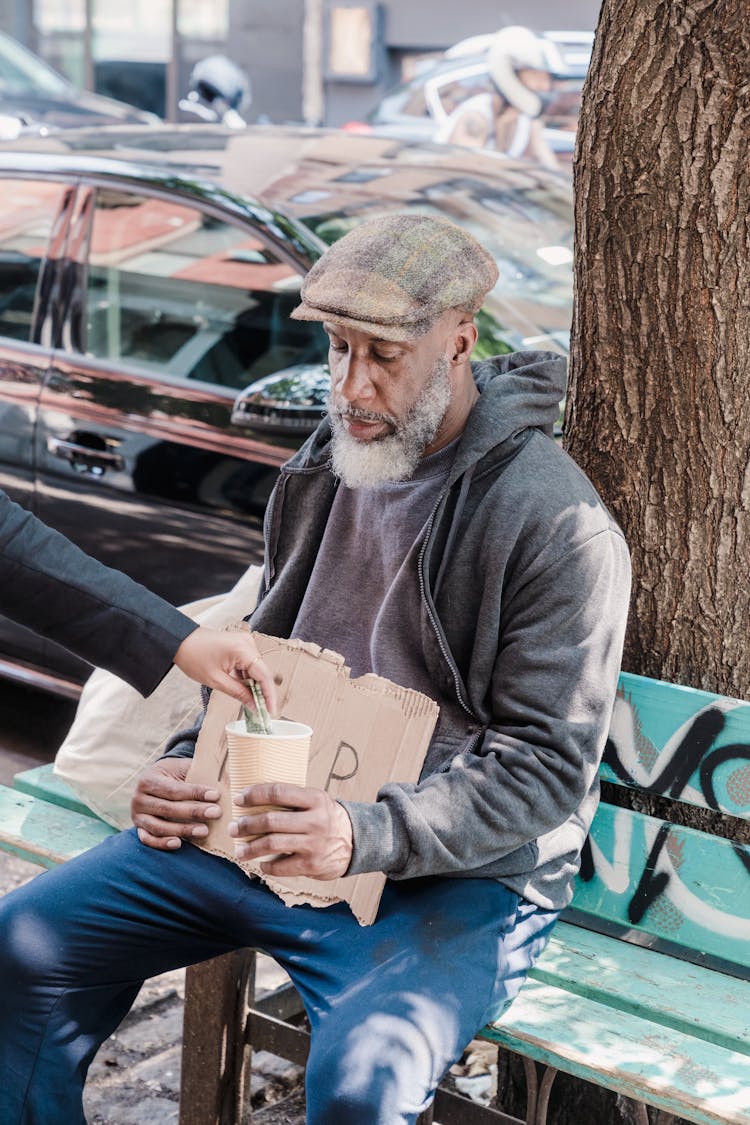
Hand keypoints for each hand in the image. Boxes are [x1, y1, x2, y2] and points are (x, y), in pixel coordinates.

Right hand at [131, 757, 222, 850]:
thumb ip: (196, 770)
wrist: (155, 781)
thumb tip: (223, 776)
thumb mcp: (181, 768)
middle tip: (215, 813)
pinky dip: (162, 843)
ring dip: (182, 830)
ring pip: (159, 826)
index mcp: (148, 779)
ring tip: (204, 831)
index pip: (173, 790)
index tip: (216, 795)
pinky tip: (178, 843)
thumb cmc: (174, 774)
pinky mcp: (139, 829)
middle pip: (167, 808)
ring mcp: (137, 815)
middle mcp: (138, 798)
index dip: (195, 793)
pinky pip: (149, 839)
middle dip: (193, 811)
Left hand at [173, 626, 276, 714]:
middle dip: (262, 692)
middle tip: (262, 712)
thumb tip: (254, 706)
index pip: (264, 675)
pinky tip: (244, 689)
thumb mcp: (216, 680)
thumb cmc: (193, 657)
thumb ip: (238, 693)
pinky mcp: (240, 644)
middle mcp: (248, 643)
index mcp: (243, 649)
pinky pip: (249, 664)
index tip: (271, 711)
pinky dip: (247, 677)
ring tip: (253, 704)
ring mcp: (245, 642)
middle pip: (262, 672)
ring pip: (256, 669)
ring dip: (254, 685)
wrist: (179, 641)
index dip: (269, 696)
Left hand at [229, 784, 352, 879]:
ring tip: (239, 850)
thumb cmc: (325, 818)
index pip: (279, 792)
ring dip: (250, 848)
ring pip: (272, 844)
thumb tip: (252, 799)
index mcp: (315, 798)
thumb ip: (292, 799)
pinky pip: (281, 866)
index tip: (238, 799)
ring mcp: (314, 843)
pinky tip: (261, 864)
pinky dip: (267, 866)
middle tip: (233, 828)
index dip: (254, 795)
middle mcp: (315, 820)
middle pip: (271, 821)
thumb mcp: (315, 801)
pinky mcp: (312, 864)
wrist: (355, 842)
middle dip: (247, 825)